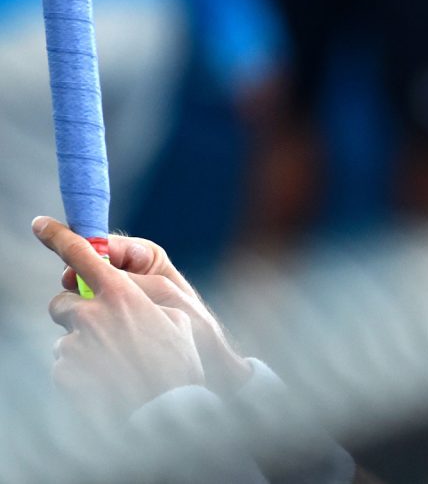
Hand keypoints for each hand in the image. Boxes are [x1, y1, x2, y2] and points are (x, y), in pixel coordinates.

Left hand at [34, 217, 204, 419]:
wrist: (168, 411)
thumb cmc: (179, 362)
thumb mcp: (176, 317)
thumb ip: (142, 296)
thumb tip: (119, 291)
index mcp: (120, 294)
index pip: (80, 254)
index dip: (58, 236)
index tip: (40, 224)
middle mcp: (92, 315)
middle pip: (62, 303)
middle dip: (77, 313)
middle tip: (105, 332)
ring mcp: (75, 346)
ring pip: (66, 337)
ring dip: (83, 347)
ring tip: (115, 366)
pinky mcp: (64, 373)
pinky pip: (64, 365)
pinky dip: (80, 372)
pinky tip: (106, 383)